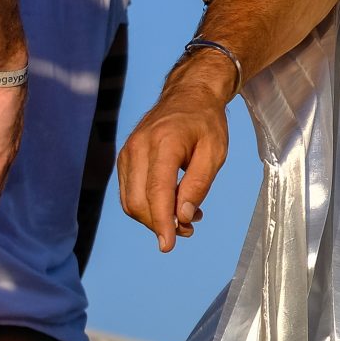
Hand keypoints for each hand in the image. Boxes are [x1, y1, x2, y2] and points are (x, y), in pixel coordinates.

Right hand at [119, 56, 233, 251]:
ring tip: (185, 220)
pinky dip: (147, 206)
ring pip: (130, 200)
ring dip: (153, 218)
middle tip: (189, 230)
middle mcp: (138, 147)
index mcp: (164, 142)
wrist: (188, 95)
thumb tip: (184, 217)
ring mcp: (127, 152)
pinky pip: (129, 192)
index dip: (161, 221)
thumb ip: (199, 185)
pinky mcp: (124, 158)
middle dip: (159, 224)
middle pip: (138, 201)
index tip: (168, 245)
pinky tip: (172, 207)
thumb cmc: (205, 123)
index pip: (157, 190)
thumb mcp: (215, 152)